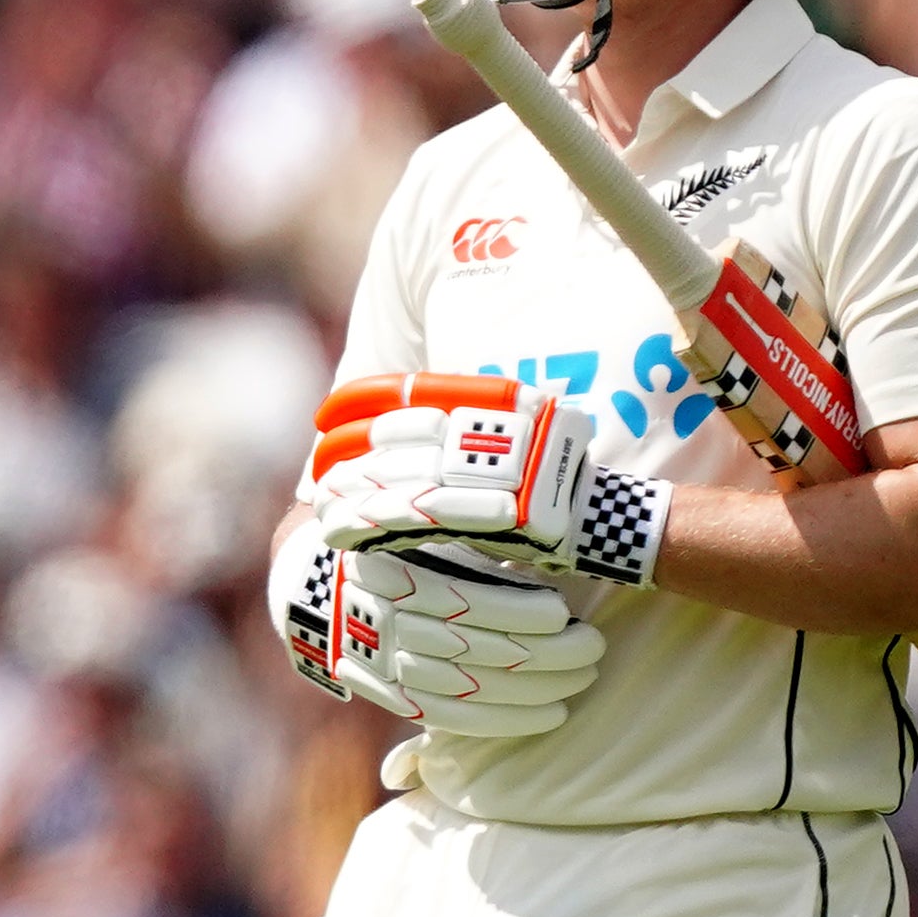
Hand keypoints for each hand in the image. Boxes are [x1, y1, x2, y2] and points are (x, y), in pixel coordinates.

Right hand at [275, 530, 603, 736]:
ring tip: (581, 679)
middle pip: (477, 648)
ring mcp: (384, 664)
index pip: (466, 603)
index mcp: (393, 574)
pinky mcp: (389, 695)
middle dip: (545, 653)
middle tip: (592, 648)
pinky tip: (549, 715)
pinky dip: (505, 721)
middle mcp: (385, 622)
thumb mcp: (426, 534)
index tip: (565, 613)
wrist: (320, 586)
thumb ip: (476, 549)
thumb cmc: (396, 550)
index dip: (519, 613)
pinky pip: (451, 719)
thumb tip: (549, 562)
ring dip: (536, 689)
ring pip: (471, 687)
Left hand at [306, 375, 666, 587]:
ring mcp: (484, 470)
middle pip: (392, 434)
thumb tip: (392, 426)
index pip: (409, 389)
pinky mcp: (481, 514)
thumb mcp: (511, 429)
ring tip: (319, 500)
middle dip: (344, 450)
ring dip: (347, 489)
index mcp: (490, 400)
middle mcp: (485, 429)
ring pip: (392, 476)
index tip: (326, 414)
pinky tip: (337, 527)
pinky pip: (408, 515)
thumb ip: (462, 423)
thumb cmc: (547, 479)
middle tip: (316, 466)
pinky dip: (367, 521)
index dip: (359, 400)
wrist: (601, 519)